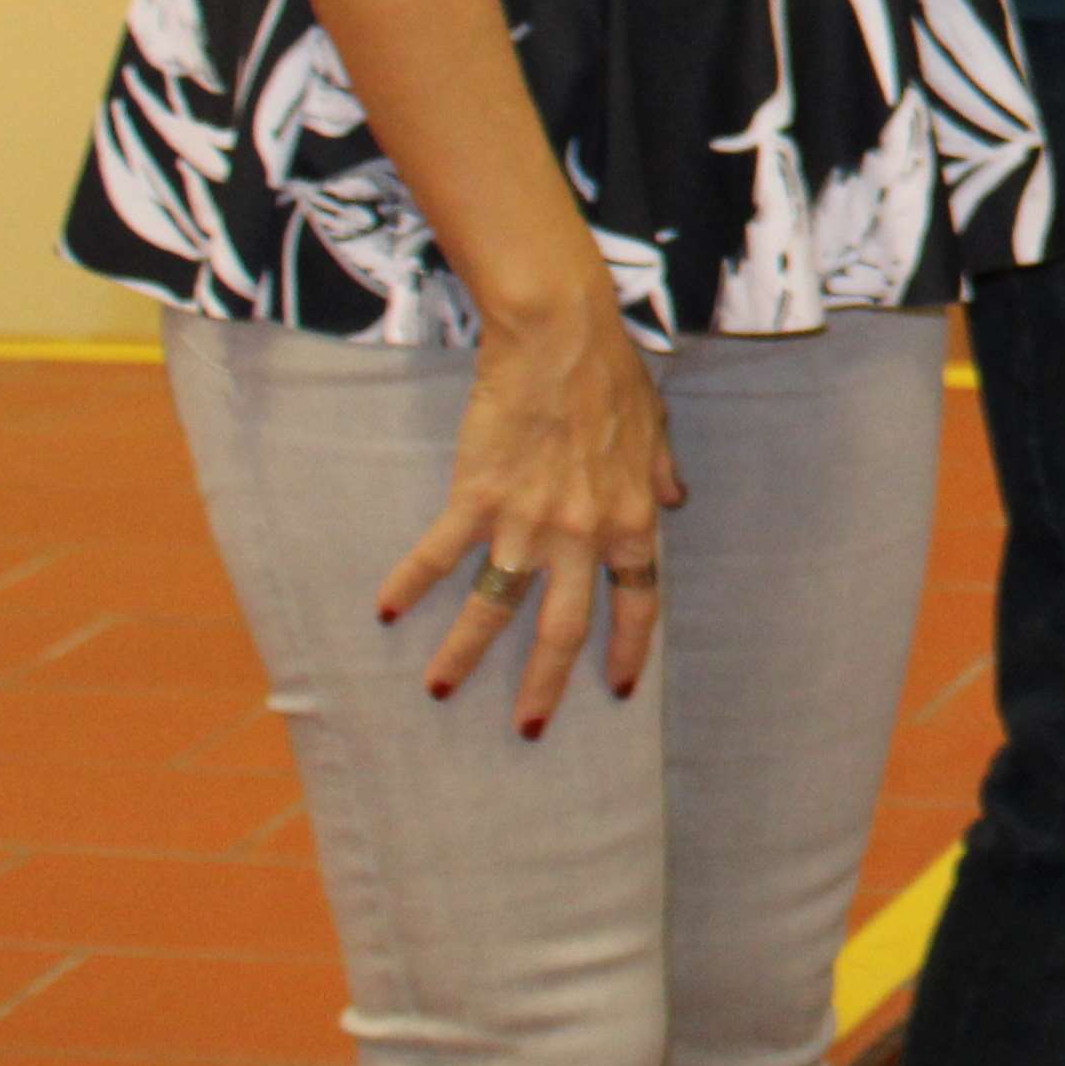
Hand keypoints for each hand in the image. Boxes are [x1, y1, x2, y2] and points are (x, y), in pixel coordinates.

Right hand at [380, 281, 682, 732]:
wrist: (561, 337)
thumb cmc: (611, 373)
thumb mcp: (655, 427)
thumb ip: (663, 473)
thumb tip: (676, 503)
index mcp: (632, 518)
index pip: (637, 600)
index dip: (630, 647)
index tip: (619, 687)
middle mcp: (584, 532)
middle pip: (565, 628)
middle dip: (546, 684)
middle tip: (528, 728)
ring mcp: (529, 520)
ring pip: (497, 607)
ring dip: (465, 654)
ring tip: (439, 691)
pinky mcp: (478, 497)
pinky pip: (442, 554)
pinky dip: (412, 583)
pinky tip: (387, 609)